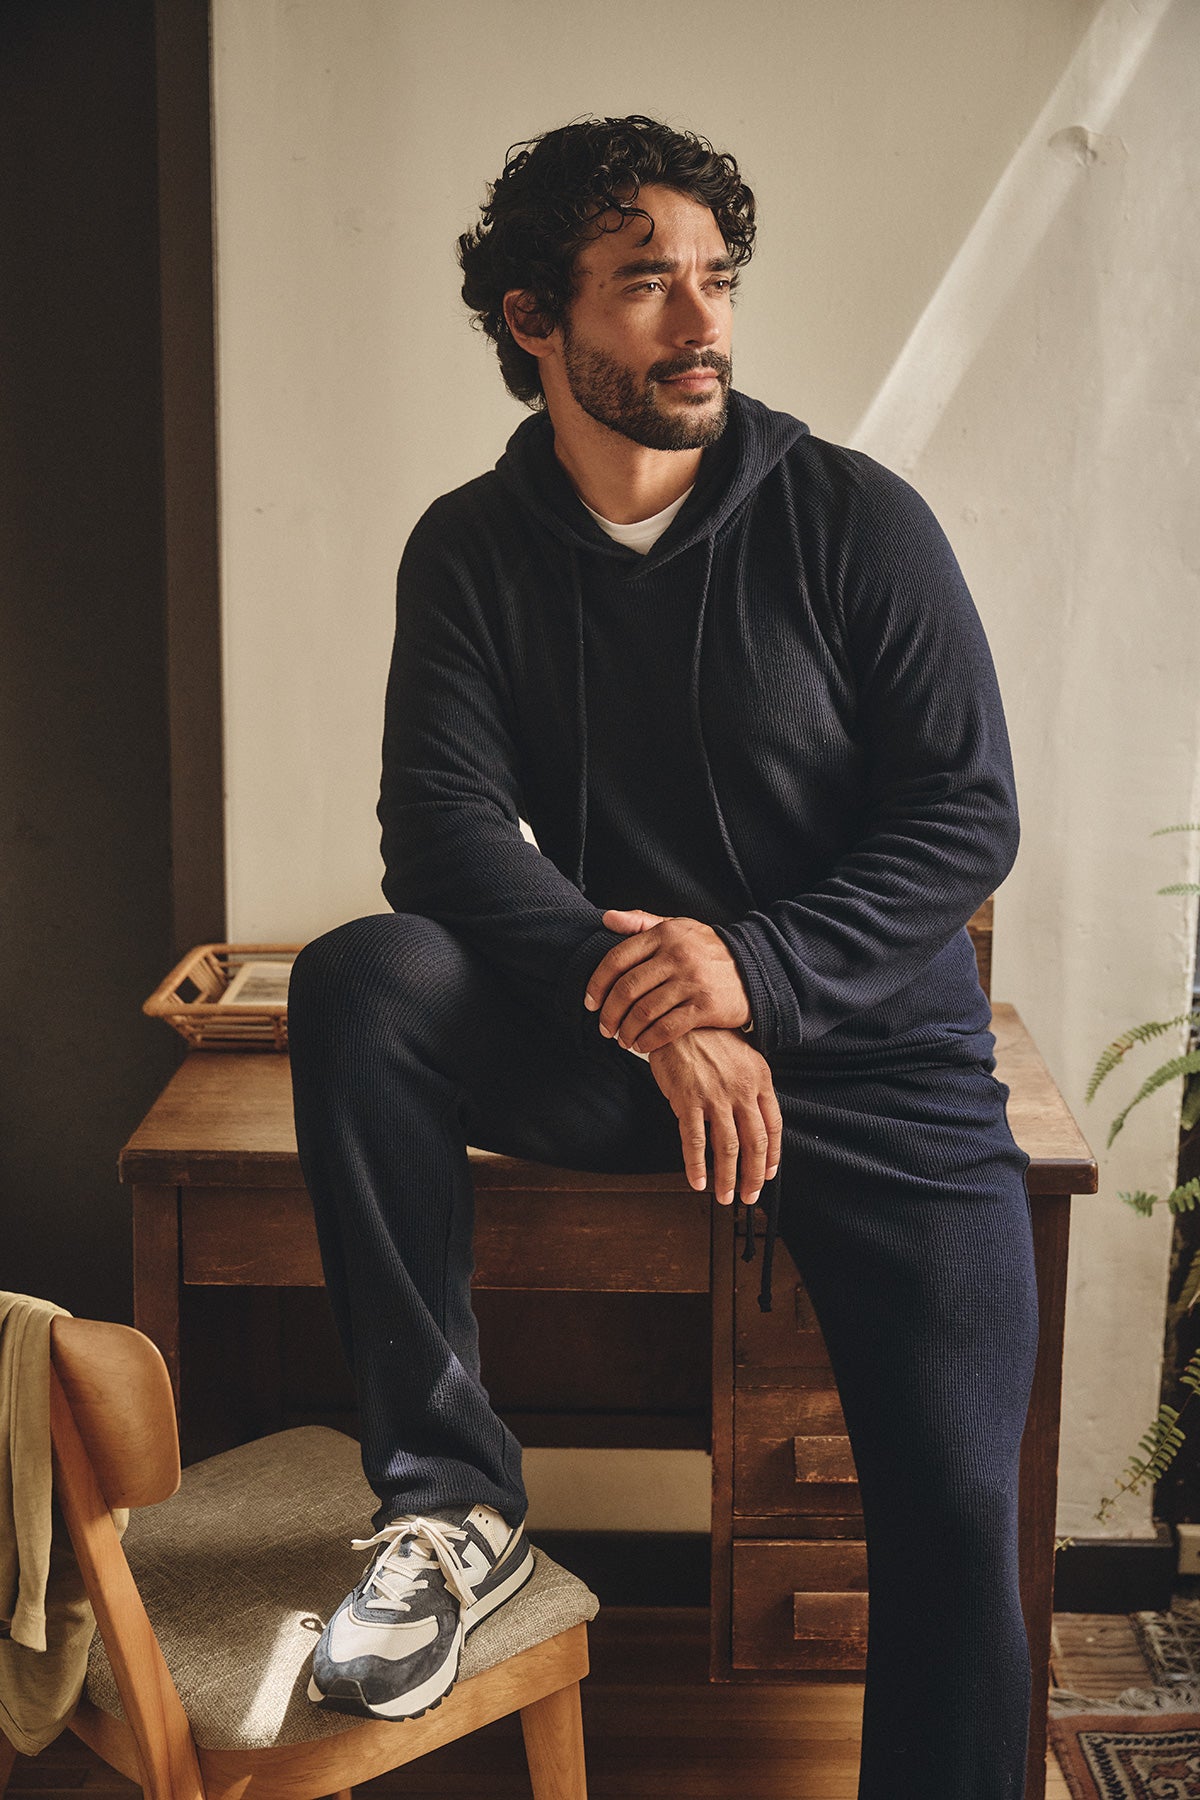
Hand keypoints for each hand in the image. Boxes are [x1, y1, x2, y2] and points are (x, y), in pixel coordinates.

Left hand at [585, 909, 751, 1052]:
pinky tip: (642, 1046)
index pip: (617, 959)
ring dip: (627, 1031)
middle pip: (627, 989)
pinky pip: (667, 1028)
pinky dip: (649, 1040)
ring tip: (622, 1040)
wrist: (755, 969)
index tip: (590, 1002)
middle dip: (609, 1014)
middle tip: (604, 1028)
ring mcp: (691, 981)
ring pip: (644, 1011)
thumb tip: (606, 919)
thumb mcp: (678, 927)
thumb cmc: (708, 949)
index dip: (597, 983)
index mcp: (664, 935)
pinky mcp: (705, 1006)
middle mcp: (676, 955)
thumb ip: (641, 923)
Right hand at [647, 1028, 781, 1207]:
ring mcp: (716, 1096)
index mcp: (760, 1080)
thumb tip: (753, 1121)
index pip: (773, 1127)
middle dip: (753, 1176)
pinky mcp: (688, 1099)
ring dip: (727, 1177)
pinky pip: (695, 1140)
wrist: (679, 1019)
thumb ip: (751, 1088)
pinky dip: (696, 1165)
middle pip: (755, 1143)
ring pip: (728, 1147)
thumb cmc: (708, 1038)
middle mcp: (742, 1090)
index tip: (768, 1175)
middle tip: (749, 1196)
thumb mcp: (742, 1058)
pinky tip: (697, 1181)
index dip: (772, 1156)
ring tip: (725, 1196)